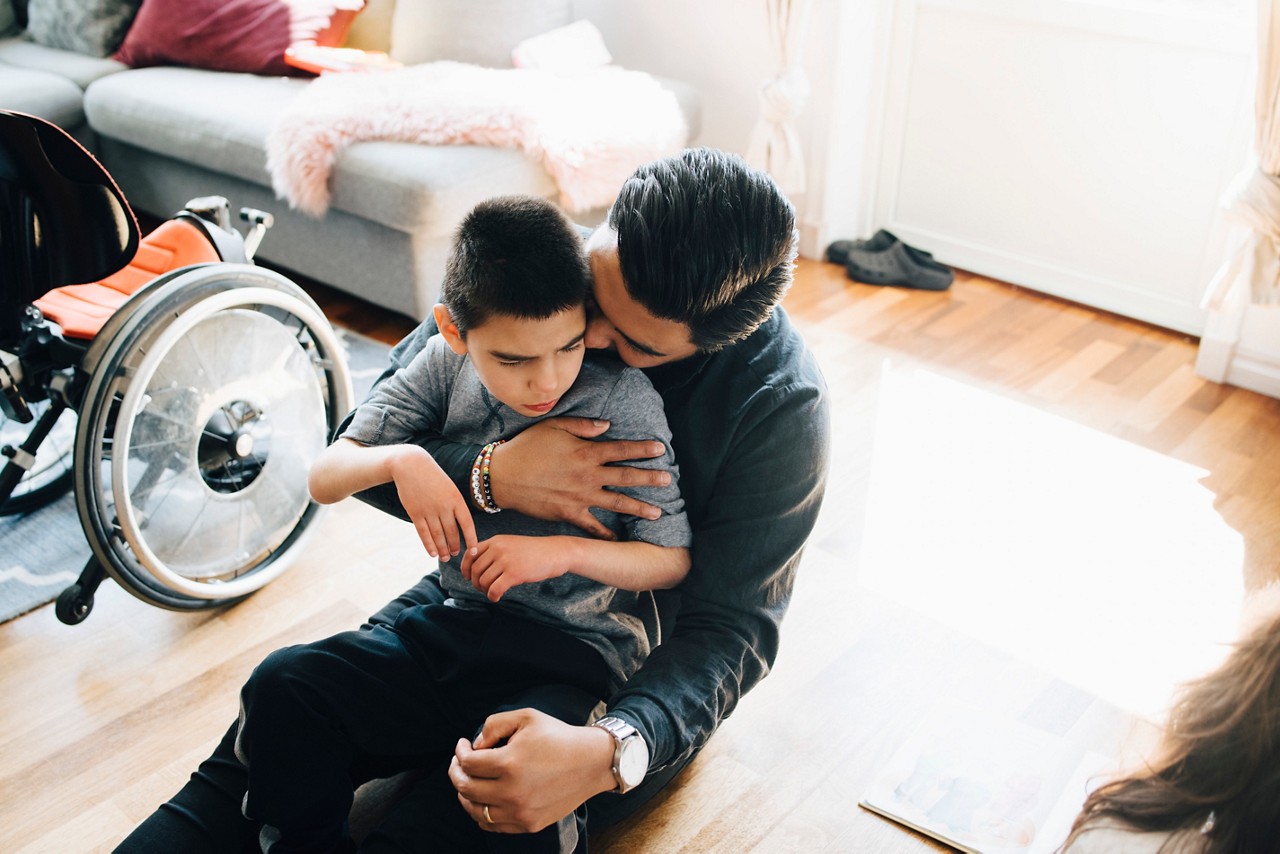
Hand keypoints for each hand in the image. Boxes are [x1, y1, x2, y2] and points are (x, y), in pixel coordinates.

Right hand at [389, 447, 476, 558]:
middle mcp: (444, 506)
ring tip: (445, 557)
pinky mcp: (415, 513)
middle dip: (455, 546)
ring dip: (443, 549)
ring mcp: (429, 510)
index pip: (467, 524)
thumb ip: (455, 505)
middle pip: (452, 532)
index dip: (471, 539)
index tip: (474, 551)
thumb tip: (460, 525)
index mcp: (456, 499)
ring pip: (438, 535)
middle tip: (456, 554)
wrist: (411, 465)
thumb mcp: (450, 488)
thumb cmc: (433, 477)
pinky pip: (424, 533)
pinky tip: (433, 553)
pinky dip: (429, 545)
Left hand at [449, 708, 617, 833]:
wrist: (592, 762)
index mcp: (509, 763)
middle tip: (459, 763)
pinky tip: (485, 799)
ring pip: (475, 811)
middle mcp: (512, 792)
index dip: (459, 752)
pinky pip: (492, 825)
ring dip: (465, 795)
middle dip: (456, 773)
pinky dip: (482, 813)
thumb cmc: (559, 736)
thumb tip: (475, 746)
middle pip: (465, 788)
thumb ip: (494, 725)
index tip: (463, 745)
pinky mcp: (528, 824)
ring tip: (469, 781)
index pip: (467, 764)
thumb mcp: (526, 717)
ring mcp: (520, 812)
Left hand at [459, 535, 567, 600]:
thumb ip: (494, 551)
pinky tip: (497, 598)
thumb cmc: (533, 551)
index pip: (470, 554)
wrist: (554, 552)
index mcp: (496, 541)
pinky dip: (492, 596)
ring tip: (492, 593)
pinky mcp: (514, 574)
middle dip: (476, 583)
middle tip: (483, 589)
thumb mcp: (511, 544)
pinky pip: (494, 589)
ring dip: (485, 591)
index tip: (468, 578)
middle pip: (475, 570)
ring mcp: (506, 561)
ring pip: (483, 581)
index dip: (465, 568)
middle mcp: (498, 549)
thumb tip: (475, 568)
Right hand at [488, 417, 668, 538]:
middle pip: (626, 477)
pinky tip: (619, 540)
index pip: (622, 449)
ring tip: (658, 513)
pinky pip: (592, 527)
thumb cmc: (527, 447)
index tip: (661, 449)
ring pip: (617, 503)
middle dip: (650, 478)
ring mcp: (580, 497)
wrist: (502, 477)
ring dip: (639, 508)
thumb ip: (583, 426)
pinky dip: (606, 535)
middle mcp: (588, 476)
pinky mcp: (569, 513)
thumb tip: (607, 425)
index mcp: (586, 453)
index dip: (643, 449)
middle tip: (669, 480)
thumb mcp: (554, 427)